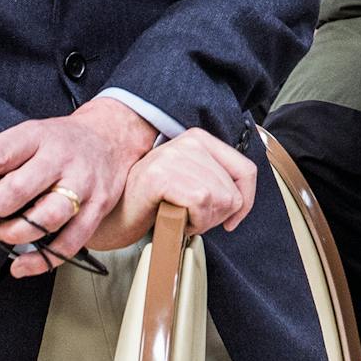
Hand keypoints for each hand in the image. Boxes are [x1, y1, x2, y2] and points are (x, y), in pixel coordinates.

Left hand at [0, 98, 156, 277]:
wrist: (111, 139)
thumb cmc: (56, 143)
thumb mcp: (17, 139)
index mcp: (35, 137)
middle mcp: (60, 159)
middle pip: (18, 191)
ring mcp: (81, 185)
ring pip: (44, 218)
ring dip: (12, 233)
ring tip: (0, 231)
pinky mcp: (95, 210)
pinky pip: (68, 244)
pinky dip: (39, 261)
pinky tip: (20, 263)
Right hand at [88, 129, 257, 251]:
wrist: (114, 216)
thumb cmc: (151, 203)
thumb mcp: (191, 183)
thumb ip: (217, 180)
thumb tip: (244, 198)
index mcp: (198, 139)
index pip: (246, 170)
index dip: (245, 202)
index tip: (232, 219)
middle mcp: (188, 142)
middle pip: (233, 191)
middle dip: (216, 216)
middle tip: (191, 218)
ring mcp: (173, 156)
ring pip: (218, 199)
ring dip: (201, 221)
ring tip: (179, 217)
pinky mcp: (160, 176)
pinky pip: (200, 203)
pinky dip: (191, 222)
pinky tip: (173, 219)